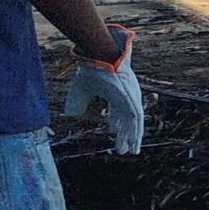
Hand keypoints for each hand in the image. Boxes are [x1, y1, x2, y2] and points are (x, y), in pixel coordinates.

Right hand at [64, 25, 143, 155]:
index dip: (116, 124)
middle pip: (127, 120)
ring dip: (132, 137)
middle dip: (125, 135)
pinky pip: (137, 118)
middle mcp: (125, 97)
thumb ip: (77, 103)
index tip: (113, 133)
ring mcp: (131, 98)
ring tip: (131, 151)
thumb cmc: (91, 71)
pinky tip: (135, 142)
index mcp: (114, 94)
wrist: (98, 57)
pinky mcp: (133, 99)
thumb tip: (71, 115)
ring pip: (134, 122)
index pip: (118, 112)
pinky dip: (136, 131)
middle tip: (122, 149)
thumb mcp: (80, 92)